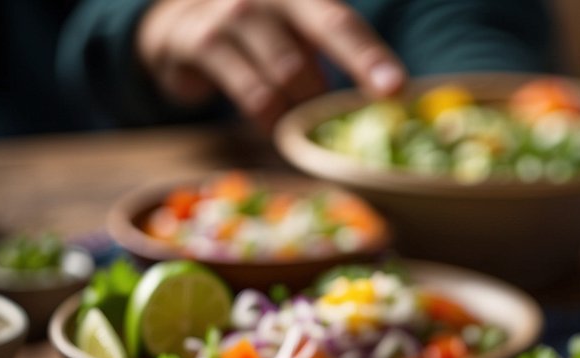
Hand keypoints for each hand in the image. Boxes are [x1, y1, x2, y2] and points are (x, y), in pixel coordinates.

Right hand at [137, 0, 405, 128]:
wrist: (184, 24)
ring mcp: (227, 15)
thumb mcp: (302, 33)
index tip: (396, 90)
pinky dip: (266, 119)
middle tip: (328, 118)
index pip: (341, 25)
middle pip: (306, 60)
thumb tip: (392, 98)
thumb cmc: (264, 36)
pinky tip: (268, 121)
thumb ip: (343, 53)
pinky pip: (247, 93)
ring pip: (280, 79)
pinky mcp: (195, 40)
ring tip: (292, 118)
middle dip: (322, 98)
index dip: (369, 58)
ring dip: (293, 111)